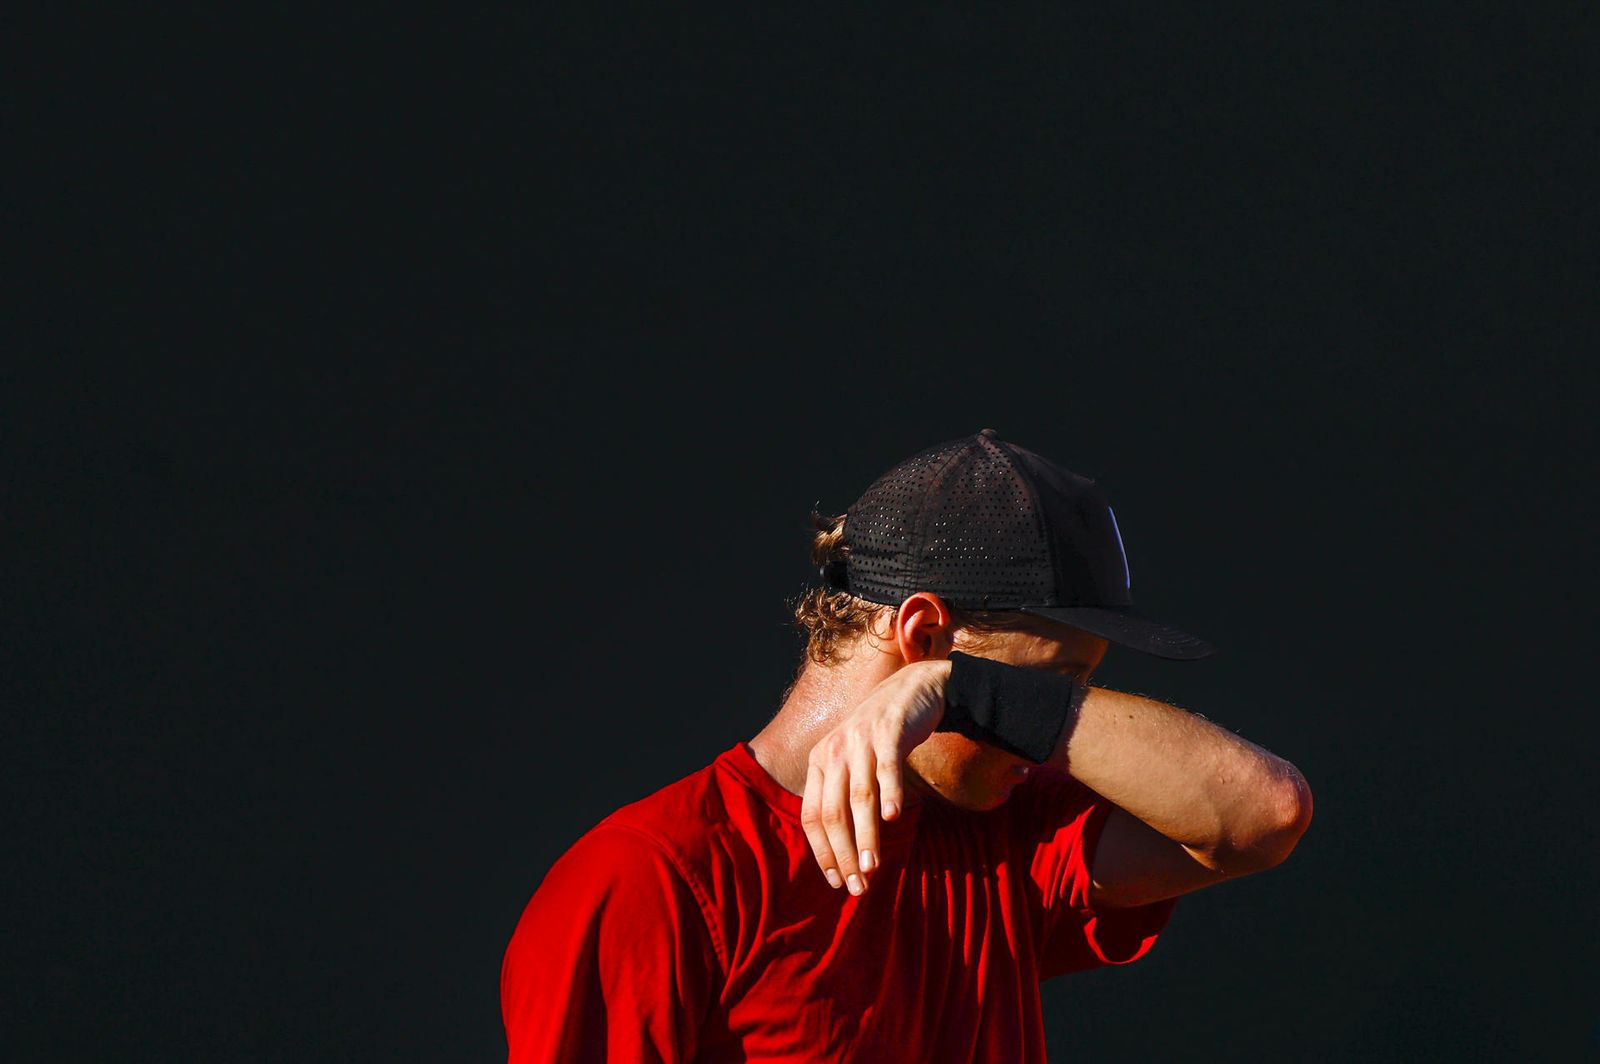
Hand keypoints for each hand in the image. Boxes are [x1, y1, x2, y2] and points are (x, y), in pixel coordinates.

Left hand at [800, 659, 950, 895]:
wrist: (914, 688)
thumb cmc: (882, 735)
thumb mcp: (852, 761)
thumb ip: (843, 795)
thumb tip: (842, 848)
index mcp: (819, 762)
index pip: (812, 816)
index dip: (822, 852)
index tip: (836, 881)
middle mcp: (833, 751)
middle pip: (833, 813)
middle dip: (844, 854)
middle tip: (858, 886)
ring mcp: (860, 740)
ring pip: (859, 797)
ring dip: (865, 835)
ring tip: (872, 866)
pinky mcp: (889, 731)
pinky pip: (887, 767)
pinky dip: (889, 793)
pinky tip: (894, 818)